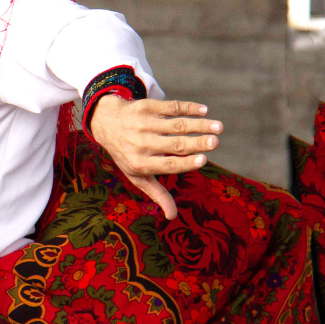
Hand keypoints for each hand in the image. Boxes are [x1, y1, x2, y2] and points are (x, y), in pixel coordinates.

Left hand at [89, 97, 221, 220]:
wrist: (106, 123)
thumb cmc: (127, 153)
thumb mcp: (137, 175)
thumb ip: (157, 193)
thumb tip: (172, 216)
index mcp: (140, 163)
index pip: (166, 164)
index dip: (185, 162)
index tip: (204, 159)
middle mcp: (141, 143)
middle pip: (174, 144)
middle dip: (197, 143)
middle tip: (216, 142)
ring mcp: (143, 124)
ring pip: (175, 124)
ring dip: (199, 125)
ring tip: (218, 127)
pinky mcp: (146, 107)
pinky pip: (170, 107)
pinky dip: (188, 107)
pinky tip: (204, 110)